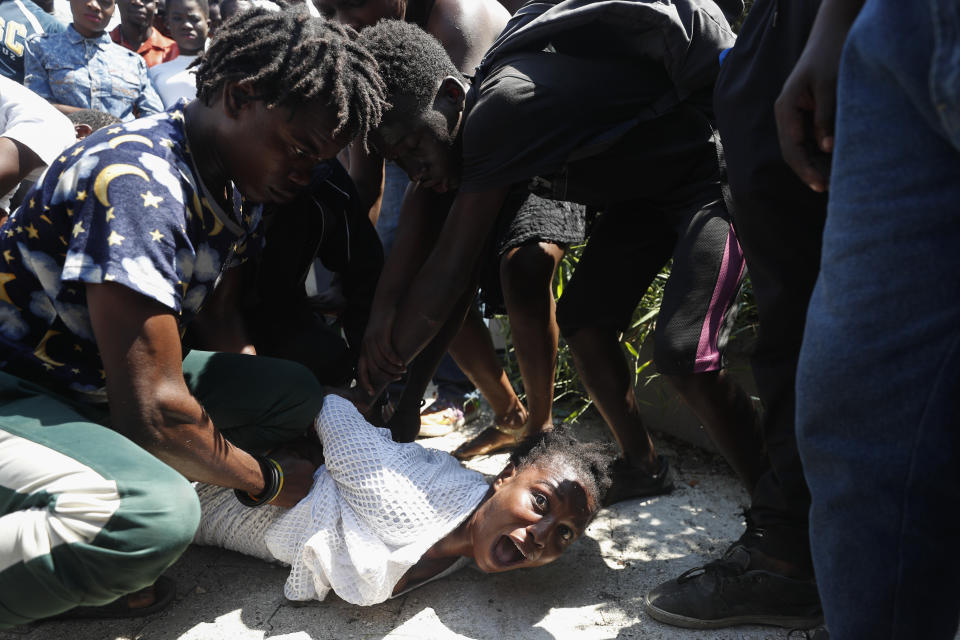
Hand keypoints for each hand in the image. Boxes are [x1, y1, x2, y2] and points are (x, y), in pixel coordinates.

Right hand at [268, 453, 317, 507]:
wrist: (265, 481)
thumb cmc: (275, 466)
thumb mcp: (287, 453)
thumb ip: (297, 456)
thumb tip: (298, 458)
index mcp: (309, 467)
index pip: (308, 467)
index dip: (300, 468)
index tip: (294, 470)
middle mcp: (310, 480)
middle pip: (307, 479)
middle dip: (300, 479)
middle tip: (289, 478)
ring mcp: (303, 492)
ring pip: (302, 489)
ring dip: (296, 488)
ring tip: (285, 486)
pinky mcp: (295, 502)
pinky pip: (295, 498)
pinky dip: (290, 496)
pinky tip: (283, 493)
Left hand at [357, 308, 405, 395]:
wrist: (384, 306)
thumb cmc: (384, 325)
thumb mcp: (378, 340)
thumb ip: (380, 353)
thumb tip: (388, 367)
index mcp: (364, 350)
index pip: (361, 371)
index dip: (365, 383)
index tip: (372, 393)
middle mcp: (366, 347)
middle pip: (374, 369)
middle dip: (386, 377)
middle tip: (397, 378)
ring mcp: (372, 341)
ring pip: (381, 362)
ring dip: (393, 369)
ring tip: (403, 370)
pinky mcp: (381, 335)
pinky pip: (387, 351)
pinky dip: (395, 359)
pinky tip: (402, 362)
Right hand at [775, 49, 839, 191]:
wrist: (831, 36)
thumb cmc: (829, 56)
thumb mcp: (829, 86)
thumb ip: (826, 116)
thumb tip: (826, 148)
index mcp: (785, 109)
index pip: (792, 148)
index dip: (805, 169)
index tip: (821, 185)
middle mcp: (786, 116)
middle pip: (793, 153)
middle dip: (809, 172)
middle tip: (829, 189)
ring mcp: (796, 117)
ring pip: (801, 149)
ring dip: (815, 165)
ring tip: (833, 182)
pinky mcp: (808, 116)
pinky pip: (810, 140)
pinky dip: (820, 154)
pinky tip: (833, 164)